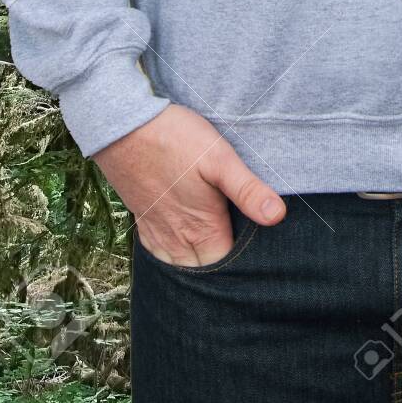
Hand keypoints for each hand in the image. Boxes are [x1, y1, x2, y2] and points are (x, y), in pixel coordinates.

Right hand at [94, 104, 285, 265]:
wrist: (124, 130)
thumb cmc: (175, 141)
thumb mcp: (220, 159)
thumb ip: (247, 190)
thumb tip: (277, 216)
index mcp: (202, 230)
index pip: (228, 267)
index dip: (246, 264)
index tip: (261, 252)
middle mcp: (178, 241)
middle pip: (205, 272)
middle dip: (223, 268)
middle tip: (243, 248)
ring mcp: (157, 233)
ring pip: (182, 266)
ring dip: (199, 263)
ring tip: (218, 248)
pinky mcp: (144, 221)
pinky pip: (161, 254)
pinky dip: (176, 255)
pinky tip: (187, 240)